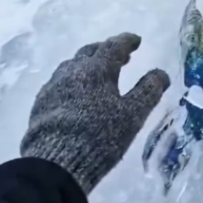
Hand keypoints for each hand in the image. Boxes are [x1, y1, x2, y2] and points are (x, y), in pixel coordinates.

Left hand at [20, 33, 170, 193]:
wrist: (56, 162)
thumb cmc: (100, 134)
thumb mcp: (133, 114)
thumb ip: (148, 91)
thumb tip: (161, 74)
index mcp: (96, 70)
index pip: (113, 47)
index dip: (126, 41)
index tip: (137, 41)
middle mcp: (72, 72)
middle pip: (89, 52)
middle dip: (106, 50)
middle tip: (121, 56)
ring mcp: (53, 87)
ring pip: (71, 66)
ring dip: (88, 64)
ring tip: (99, 74)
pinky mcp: (41, 104)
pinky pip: (60, 82)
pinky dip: (74, 80)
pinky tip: (77, 94)